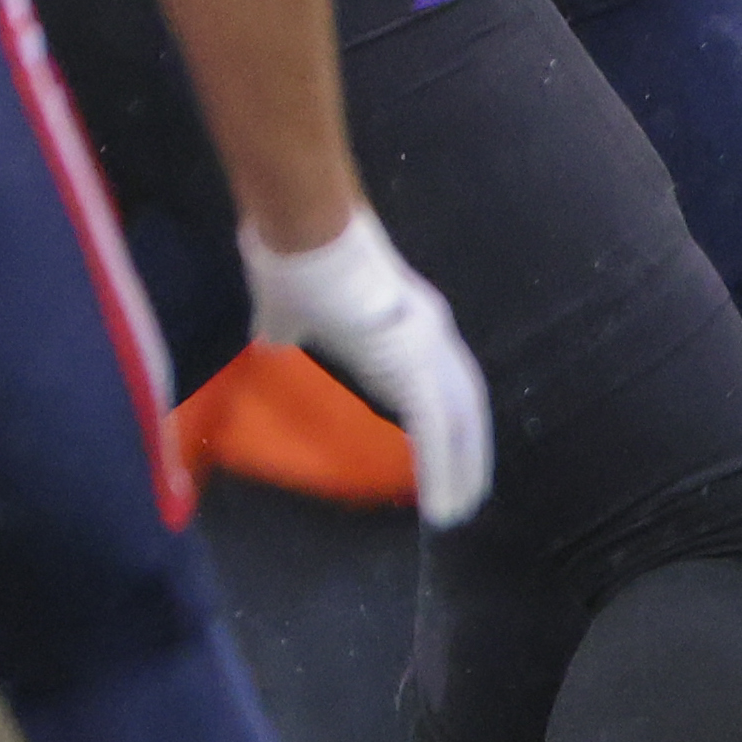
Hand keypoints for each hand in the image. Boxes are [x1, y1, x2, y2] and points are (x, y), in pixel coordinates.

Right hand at [239, 212, 492, 527]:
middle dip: (469, 451)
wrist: (301, 231)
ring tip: (457, 511)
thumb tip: (272, 338)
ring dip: (463, 468)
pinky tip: (443, 500)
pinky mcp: (412, 360)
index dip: (445, 422)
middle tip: (467, 496)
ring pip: (458, 420)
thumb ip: (286, 328)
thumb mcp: (287, 309)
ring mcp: (427, 345)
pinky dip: (444, 466)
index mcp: (405, 323)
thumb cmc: (293, 261)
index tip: (444, 455)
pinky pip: (436, 425)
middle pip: (463, 404)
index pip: (438, 383)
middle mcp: (430, 334)